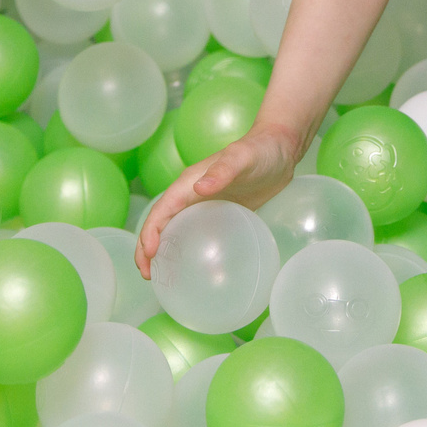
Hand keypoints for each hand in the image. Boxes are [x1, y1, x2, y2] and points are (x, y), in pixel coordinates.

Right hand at [134, 123, 304, 278]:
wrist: (279, 150)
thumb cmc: (260, 151)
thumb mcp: (242, 158)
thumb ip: (222, 170)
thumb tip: (198, 189)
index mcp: (189, 183)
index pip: (161, 210)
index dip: (150, 232)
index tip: (149, 255)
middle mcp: (191, 195)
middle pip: (161, 223)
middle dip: (147, 248)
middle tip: (147, 276)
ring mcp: (204, 205)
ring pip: (174, 230)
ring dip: (162, 251)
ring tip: (159, 277)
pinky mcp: (218, 214)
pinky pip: (195, 233)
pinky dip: (186, 250)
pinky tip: (192, 266)